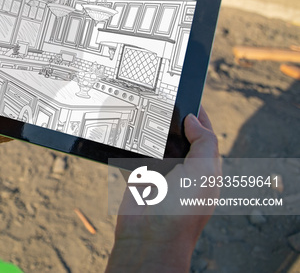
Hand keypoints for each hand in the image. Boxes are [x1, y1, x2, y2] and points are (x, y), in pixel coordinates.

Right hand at [106, 108, 220, 271]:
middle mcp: (184, 169)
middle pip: (178, 135)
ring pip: (154, 142)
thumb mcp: (205, 171)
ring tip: (140, 105)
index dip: (198, 114)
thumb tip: (194, 118)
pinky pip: (133, 153)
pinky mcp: (138, 175)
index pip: (205, 133)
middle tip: (159, 95)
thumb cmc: (182, 209)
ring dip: (147, 128)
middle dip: (170, 118)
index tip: (187, 94)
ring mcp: (160, 172)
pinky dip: (128, 142)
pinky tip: (124, 127)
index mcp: (205, 167)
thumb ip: (205, 142)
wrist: (149, 236)